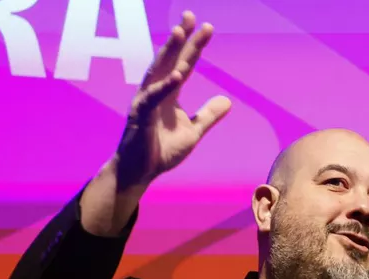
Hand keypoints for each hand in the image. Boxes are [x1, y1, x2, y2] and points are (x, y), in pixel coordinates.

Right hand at [114, 11, 229, 191]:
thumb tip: (227, 100)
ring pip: (158, 70)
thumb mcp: (194, 132)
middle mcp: (156, 90)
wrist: (141, 171)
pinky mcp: (141, 115)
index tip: (206, 27)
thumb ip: (208, 115)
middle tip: (191, 15)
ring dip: (169, 51)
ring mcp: (146, 101)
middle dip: (181, 37)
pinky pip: (153, 97)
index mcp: (168, 92)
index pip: (184, 63)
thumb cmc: (162, 150)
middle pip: (170, 59)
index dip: (194, 45)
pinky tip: (178, 75)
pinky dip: (165, 86)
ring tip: (180, 32)